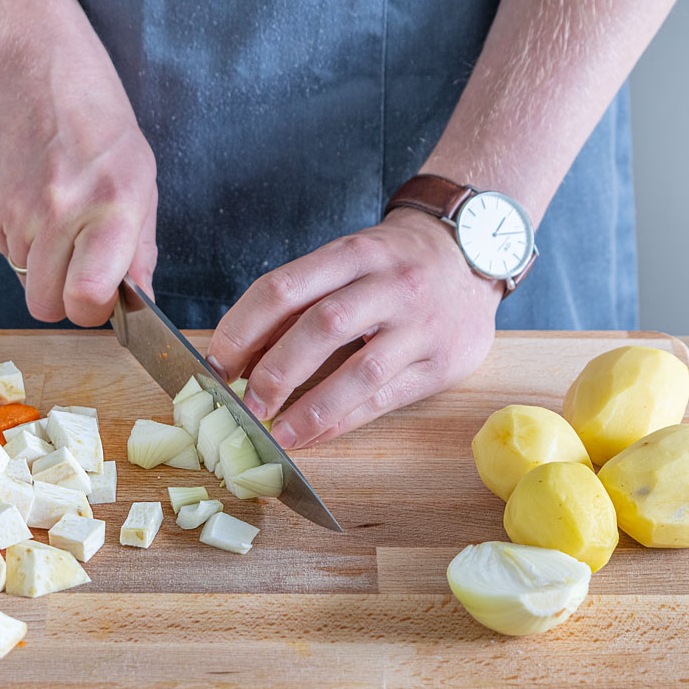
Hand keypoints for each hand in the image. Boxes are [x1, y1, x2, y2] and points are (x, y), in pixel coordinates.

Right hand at [0, 21, 157, 325]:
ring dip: (40, 261)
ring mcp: (15, 210)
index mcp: (111, 208)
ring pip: (23, 278)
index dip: (91, 311)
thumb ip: (139, 247)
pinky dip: (16, 235)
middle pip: (46, 305)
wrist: (31, 65)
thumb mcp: (138, 177)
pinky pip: (1, 248)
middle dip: (61, 297)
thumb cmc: (95, 119)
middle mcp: (61, 213)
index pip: (88, 297)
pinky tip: (29, 194)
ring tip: (54, 211)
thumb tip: (140, 301)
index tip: (98, 298)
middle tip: (75, 266)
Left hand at [206, 208, 501, 447]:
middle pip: (321, 327)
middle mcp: (389, 284)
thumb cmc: (393, 264)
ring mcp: (420, 324)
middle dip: (275, 371)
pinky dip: (344, 420)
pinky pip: (385, 398)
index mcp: (353, 253)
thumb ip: (300, 302)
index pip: (284, 288)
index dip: (243, 328)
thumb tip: (240, 356)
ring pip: (359, 371)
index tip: (216, 362)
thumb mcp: (347, 261)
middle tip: (244, 404)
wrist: (471, 254)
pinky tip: (315, 435)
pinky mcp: (441, 362)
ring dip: (311, 408)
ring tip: (278, 433)